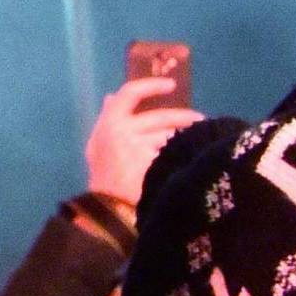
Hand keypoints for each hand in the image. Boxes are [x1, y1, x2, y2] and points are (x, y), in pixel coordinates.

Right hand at [84, 77, 202, 209]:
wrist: (110, 209)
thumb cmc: (104, 177)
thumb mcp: (97, 146)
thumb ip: (106, 120)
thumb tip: (111, 96)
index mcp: (108, 124)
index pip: (129, 93)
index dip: (151, 85)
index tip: (170, 85)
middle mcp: (123, 131)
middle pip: (160, 117)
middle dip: (183, 116)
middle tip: (199, 119)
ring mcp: (139, 149)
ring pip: (170, 136)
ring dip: (184, 137)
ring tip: (197, 142)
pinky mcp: (153, 164)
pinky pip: (173, 154)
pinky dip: (181, 155)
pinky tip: (190, 160)